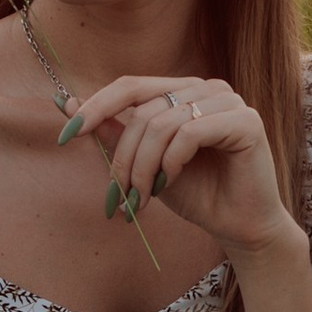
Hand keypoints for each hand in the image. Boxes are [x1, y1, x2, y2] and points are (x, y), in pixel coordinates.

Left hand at [68, 73, 299, 261]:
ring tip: (144, 196)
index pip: (130, 85)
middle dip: (123, 157)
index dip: (95, 107)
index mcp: (184, 90)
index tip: (67, 136)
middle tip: (120, 195)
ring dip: (143, 166)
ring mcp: (229, 101)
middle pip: (143, 109)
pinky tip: (170, 183)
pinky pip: (189, 133)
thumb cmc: (197, 194)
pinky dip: (171, 162)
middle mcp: (207, 88)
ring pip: (162, 123)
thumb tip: (65, 103)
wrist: (238, 226)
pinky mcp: (246, 121)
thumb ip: (114, 132)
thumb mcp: (144, 163)